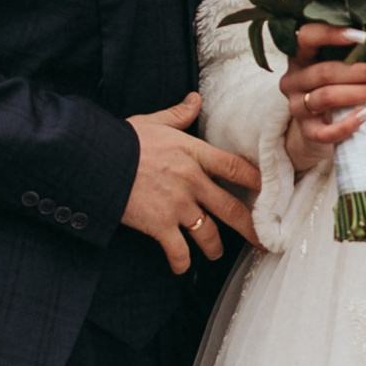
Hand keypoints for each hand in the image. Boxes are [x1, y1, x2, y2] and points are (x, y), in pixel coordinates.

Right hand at [122, 95, 262, 271]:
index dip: (257, 181)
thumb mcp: (153, 122)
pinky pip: (179, 251)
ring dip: (215, 248)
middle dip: (250, 228)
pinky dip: (181, 263)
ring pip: (209, 235)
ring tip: (214, 253)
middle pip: (232, 209)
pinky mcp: (160, 225)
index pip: (236, 168)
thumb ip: (179, 114)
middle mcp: (193, 181)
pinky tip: (180, 266)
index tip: (270, 192)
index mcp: (194, 153)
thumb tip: (195, 99)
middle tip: (261, 240)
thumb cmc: (123, 140)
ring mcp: (178, 205)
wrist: (95, 160)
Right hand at [279, 23, 365, 177]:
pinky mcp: (306, 131)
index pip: (306, 37)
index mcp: (301, 55)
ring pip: (328, 97)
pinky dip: (347, 124)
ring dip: (364, 93)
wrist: (319, 127)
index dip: (331, 35)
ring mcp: (297, 106)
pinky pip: (324, 131)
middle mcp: (294, 78)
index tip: (363, 37)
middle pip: (326, 72)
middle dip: (365, 72)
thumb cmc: (337, 88)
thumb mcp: (353, 68)